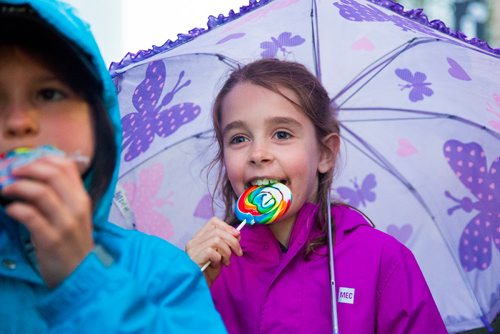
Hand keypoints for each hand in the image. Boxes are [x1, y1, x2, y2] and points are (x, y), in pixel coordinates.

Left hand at [1, 155, 93, 287]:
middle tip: (12, 174)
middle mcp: (76, 207)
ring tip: (7, 190)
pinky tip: (11, 211)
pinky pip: (30, 216)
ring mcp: (65, 223)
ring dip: (17, 187)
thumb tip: (36, 177)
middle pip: (52, 174)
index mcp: (82, 198)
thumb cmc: (73, 242)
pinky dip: (15, 209)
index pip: (66, 166)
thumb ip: (62, 196)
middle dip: (27, 169)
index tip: (28, 164)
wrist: (80, 274)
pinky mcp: (51, 239)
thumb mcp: (75, 215)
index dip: (43, 159)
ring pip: (40, 192)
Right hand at [185, 217, 241, 285]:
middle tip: (238, 253)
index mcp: (199, 238)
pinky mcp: (194, 256)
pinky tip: (216, 266)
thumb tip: (238, 235)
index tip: (237, 236)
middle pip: (218, 231)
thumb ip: (226, 244)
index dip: (227, 227)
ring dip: (227, 251)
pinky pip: (213, 251)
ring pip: (217, 239)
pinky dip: (219, 259)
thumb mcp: (220, 256)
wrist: (196, 289)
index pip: (213, 222)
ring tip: (226, 262)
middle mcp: (194, 241)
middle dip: (233, 241)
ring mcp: (193, 248)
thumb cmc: (207, 273)